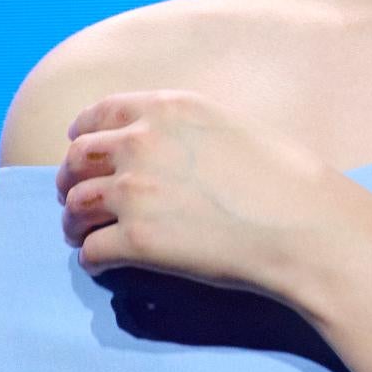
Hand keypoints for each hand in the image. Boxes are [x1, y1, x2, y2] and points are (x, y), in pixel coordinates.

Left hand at [55, 89, 352, 307]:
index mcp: (167, 108)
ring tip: (83, 234)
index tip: (82, 149)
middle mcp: (142, 142)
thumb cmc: (283, 176)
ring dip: (74, 221)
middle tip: (74, 197)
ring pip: (75, 205)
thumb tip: (162, 146)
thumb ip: (184, 129)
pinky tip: (105, 263)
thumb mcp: (229, 125)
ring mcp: (135, 192)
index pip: (99, 113)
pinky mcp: (136, 241)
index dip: (83, 133)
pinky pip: (90, 251)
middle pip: (77, 158)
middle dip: (70, 179)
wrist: (301, 224)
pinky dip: (92, 258)